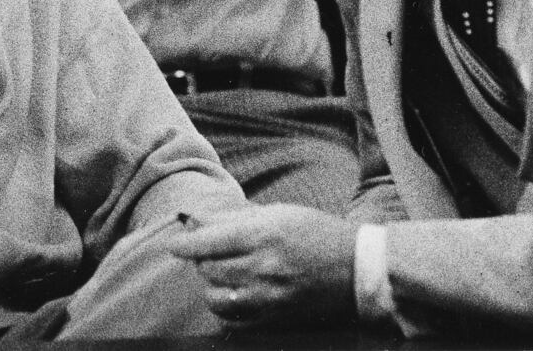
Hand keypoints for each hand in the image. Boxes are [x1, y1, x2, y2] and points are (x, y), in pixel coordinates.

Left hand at [165, 204, 355, 327]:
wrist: (358, 268)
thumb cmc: (316, 232)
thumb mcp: (277, 213)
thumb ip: (234, 218)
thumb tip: (196, 219)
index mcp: (263, 235)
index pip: (207, 242)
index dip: (184, 244)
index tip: (174, 245)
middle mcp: (263, 267)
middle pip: (208, 269)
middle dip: (201, 260)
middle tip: (208, 252)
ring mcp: (270, 296)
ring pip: (215, 296)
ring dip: (211, 285)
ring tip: (220, 274)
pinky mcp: (277, 317)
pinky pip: (233, 320)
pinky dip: (225, 309)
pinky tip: (231, 295)